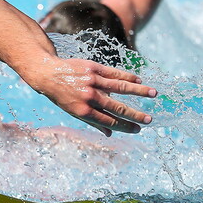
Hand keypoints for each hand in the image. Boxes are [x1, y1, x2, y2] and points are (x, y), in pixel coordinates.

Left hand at [33, 58, 155, 136]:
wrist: (48, 73)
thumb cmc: (62, 96)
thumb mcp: (73, 112)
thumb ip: (93, 122)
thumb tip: (110, 134)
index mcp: (84, 111)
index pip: (110, 121)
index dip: (125, 126)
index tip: (138, 129)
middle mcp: (89, 97)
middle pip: (117, 107)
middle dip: (135, 114)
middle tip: (149, 120)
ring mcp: (92, 81)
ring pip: (120, 87)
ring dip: (139, 91)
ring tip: (154, 94)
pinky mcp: (93, 68)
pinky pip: (114, 73)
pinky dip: (127, 76)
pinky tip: (139, 79)